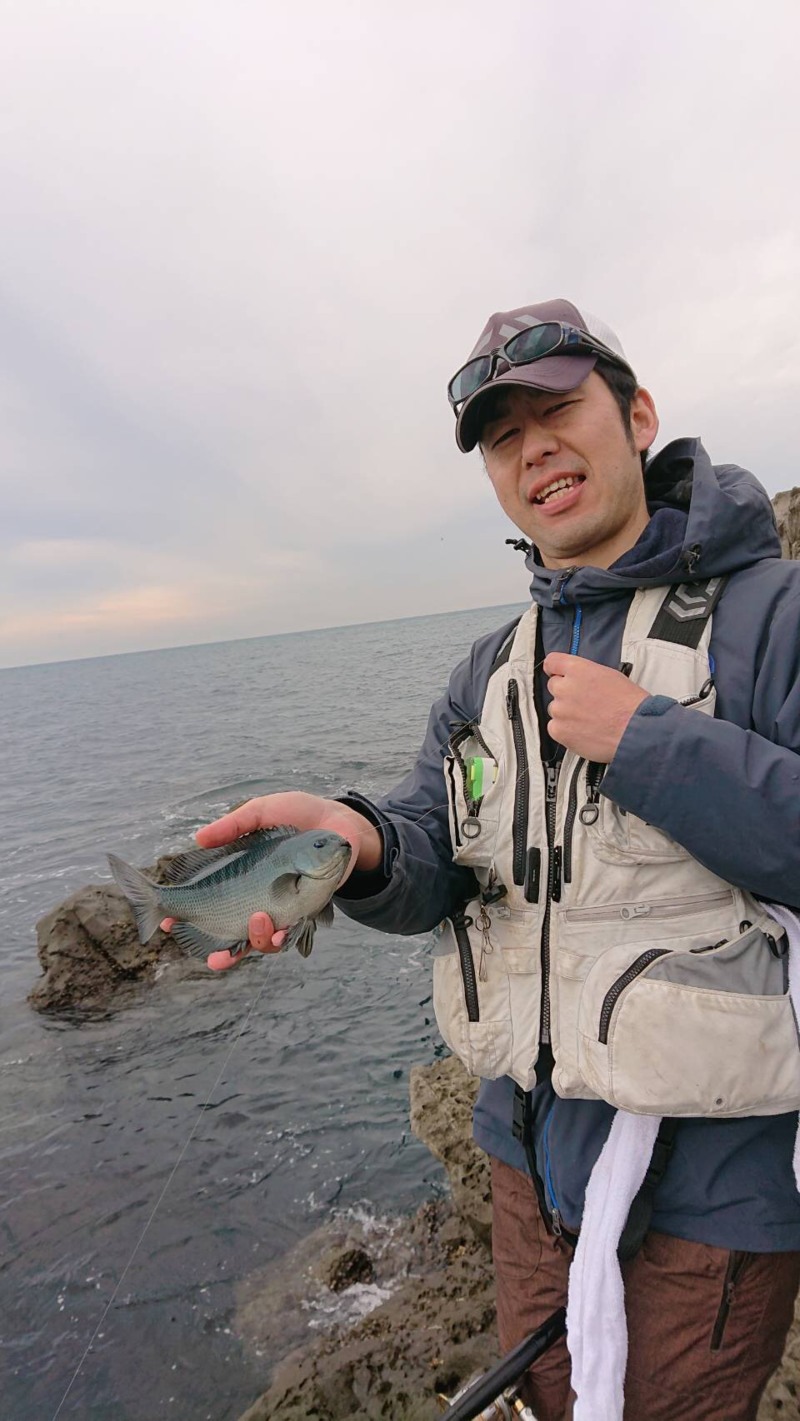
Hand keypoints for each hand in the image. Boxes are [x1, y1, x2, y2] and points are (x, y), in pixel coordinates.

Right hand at [160, 791, 380, 970]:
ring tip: (258, 921)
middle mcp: (260, 902)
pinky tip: (281, 931)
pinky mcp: (310, 910)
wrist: (340, 820)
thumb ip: (234, 825)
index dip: (185, 919)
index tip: (167, 921)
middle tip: (216, 953)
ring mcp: (285, 909)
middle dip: (224, 954)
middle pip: (235, 939)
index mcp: (240, 881)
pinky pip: (296, 933)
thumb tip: (198, 838)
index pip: (207, 907)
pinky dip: (286, 936)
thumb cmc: (296, 815)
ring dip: (258, 941)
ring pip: (266, 943)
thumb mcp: (262, 814)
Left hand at [543, 654, 649, 762]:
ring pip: (556, 710)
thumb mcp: (610, 676)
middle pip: (554, 687)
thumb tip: (581, 680)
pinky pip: (555, 728)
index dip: (555, 669)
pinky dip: (567, 731)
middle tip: (585, 704)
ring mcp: (560, 710)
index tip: (556, 674)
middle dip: (566, 694)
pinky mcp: (558, 730)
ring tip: (590, 721)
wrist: (635, 731)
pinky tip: (585, 731)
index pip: (552, 662)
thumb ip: (588, 675)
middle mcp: (564, 688)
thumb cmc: (630, 705)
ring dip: (567, 714)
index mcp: (578, 670)